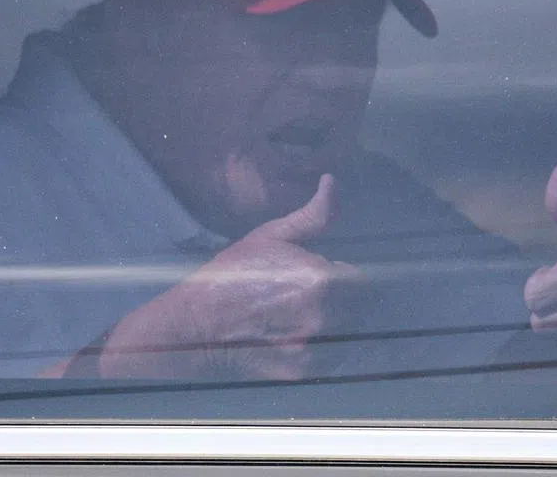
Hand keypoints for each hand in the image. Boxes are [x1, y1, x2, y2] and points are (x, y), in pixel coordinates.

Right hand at [93, 174, 361, 379]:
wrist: (195, 327)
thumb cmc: (232, 275)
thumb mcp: (271, 236)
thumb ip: (312, 214)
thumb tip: (331, 181)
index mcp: (321, 280)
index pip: (361, 280)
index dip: (341, 275)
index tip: (321, 276)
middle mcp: (325, 317)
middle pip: (360, 308)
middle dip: (342, 300)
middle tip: (308, 296)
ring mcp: (316, 349)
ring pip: (350, 333)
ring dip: (337, 324)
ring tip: (302, 316)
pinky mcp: (305, 373)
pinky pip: (335, 358)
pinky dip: (325, 349)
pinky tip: (297, 336)